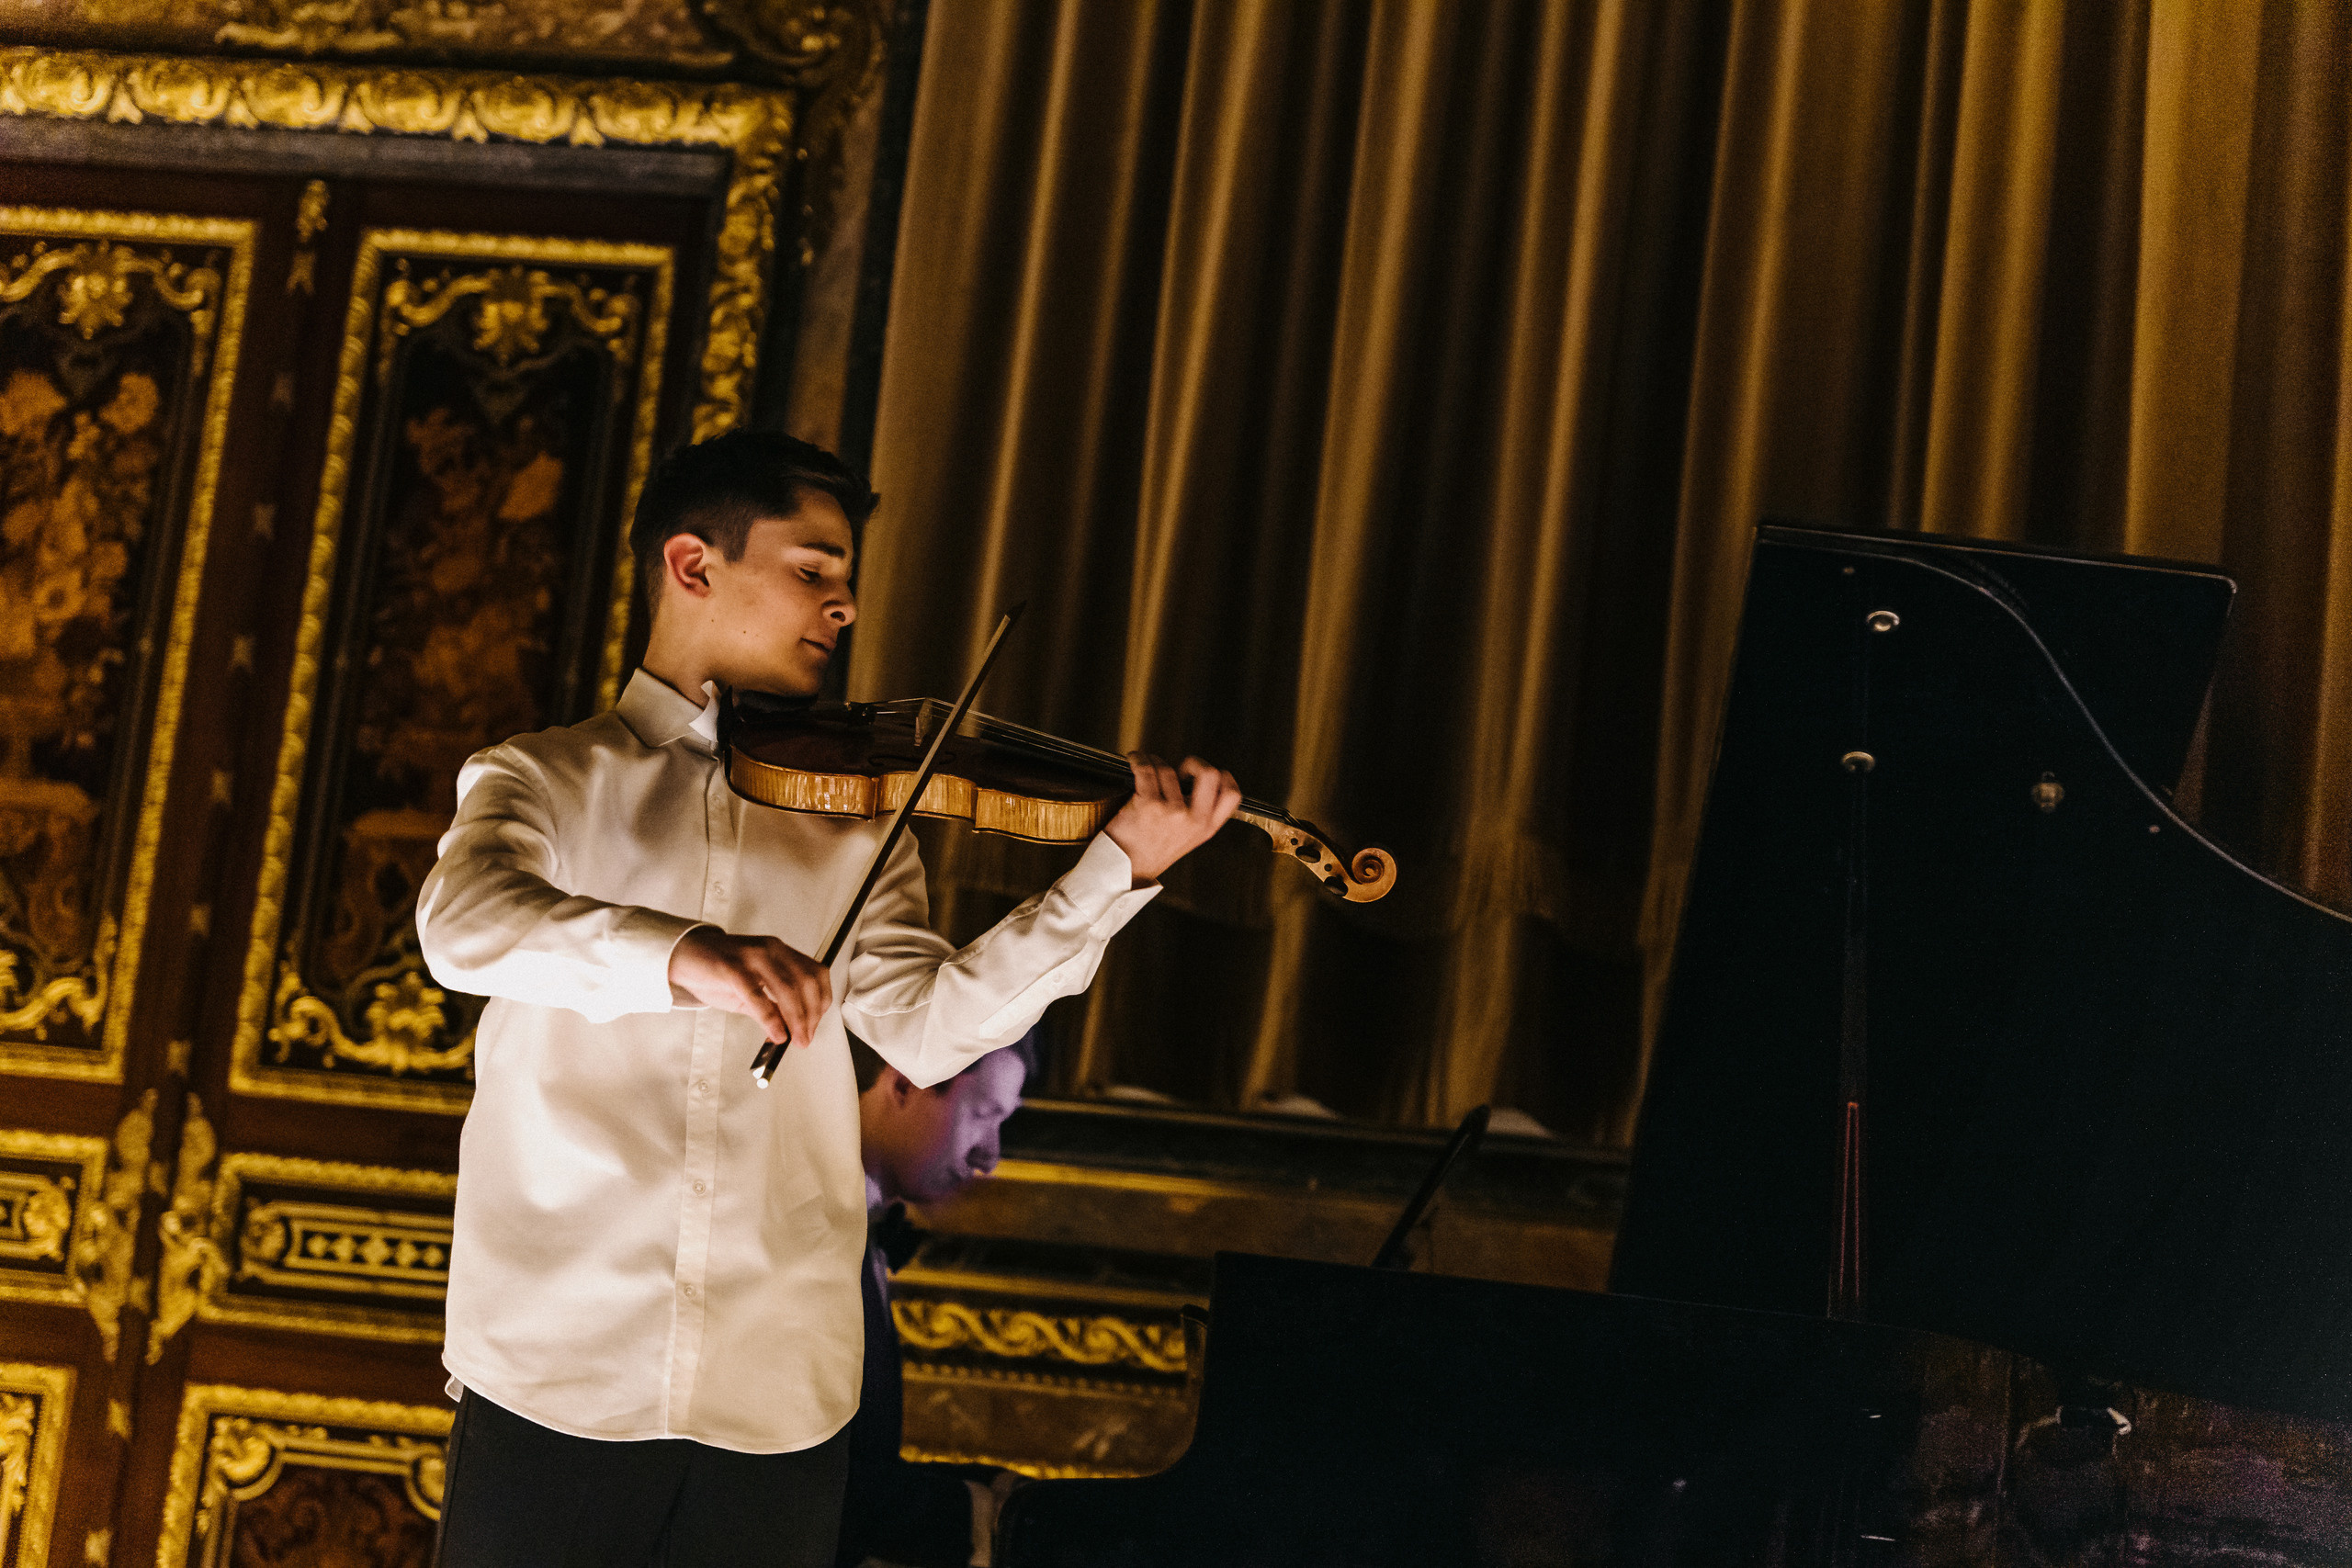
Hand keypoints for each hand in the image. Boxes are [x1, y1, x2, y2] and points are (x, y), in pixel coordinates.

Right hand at [667, 928, 831, 1046]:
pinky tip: (775, 1034)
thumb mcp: (753, 989)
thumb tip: (793, 1031)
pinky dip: (770, 1018)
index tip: (815, 1024)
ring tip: (795, 1040)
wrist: (684, 955)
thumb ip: (774, 1006)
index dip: (821, 1001)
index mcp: (781, 952)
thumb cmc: (720, 972)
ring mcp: (753, 957)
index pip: (816, 973)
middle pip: (806, 982)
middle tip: (806, 1038)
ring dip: (796, 1019)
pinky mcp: (732, 968)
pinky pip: (758, 995)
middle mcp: (771, 950)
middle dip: (811, 1015)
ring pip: (787, 988)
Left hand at [1104, 754, 1240, 881]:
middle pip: (1210, 774)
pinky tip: (1136, 760)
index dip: (1224, 777)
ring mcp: (1172, 811)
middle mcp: (1193, 819)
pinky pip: (1146, 769)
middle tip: (1182, 768)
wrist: (1126, 869)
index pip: (1232, 795)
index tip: (1210, 772)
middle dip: (1195, 763)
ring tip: (1148, 768)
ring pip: (1168, 769)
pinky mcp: (1148, 805)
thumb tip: (1194, 778)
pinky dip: (1139, 759)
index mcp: (1206, 828)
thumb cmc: (1153, 850)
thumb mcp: (1188, 838)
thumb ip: (1199, 813)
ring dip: (1155, 762)